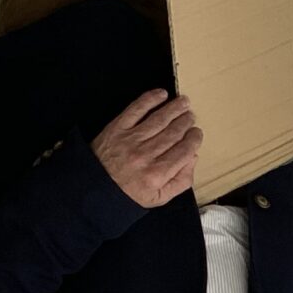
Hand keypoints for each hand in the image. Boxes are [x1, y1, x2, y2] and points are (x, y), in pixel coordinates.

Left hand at [93, 90, 201, 208]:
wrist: (94, 188)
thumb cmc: (128, 193)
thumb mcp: (158, 198)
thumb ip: (180, 181)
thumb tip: (193, 157)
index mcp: (157, 175)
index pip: (184, 151)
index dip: (194, 139)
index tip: (197, 133)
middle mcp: (145, 156)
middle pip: (173, 133)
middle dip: (186, 122)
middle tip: (191, 116)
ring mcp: (131, 140)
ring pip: (159, 119)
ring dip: (174, 108)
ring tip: (184, 102)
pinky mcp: (117, 129)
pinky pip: (137, 109)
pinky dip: (150, 99)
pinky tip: (162, 94)